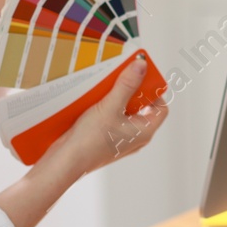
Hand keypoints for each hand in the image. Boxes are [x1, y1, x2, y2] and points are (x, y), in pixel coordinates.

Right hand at [51, 56, 168, 176]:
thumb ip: (127, 85)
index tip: (141, 78)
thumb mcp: (110, 106)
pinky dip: (107, 108)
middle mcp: (136, 138)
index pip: (161, 108)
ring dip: (118, 99)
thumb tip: (142, 65)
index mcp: (144, 131)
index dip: (155, 92)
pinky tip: (94, 101)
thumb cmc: (90, 139)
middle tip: (121, 79)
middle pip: (142, 109)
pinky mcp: (106, 141)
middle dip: (133, 92)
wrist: (66, 161)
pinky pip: (113, 120)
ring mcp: (120, 140)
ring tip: (106, 88)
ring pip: (126, 114)